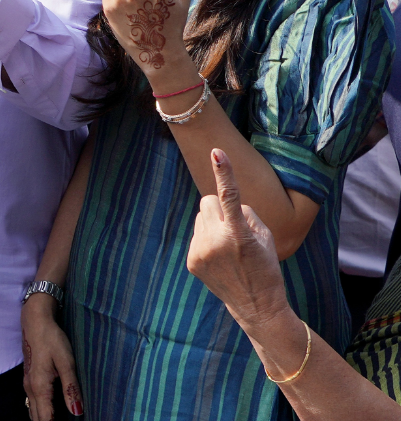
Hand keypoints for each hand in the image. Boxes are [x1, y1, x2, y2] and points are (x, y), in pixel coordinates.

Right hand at [21, 298, 83, 418]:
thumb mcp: (65, 362)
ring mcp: (28, 384)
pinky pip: (33, 402)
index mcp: (39, 387)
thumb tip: (77, 412)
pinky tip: (52, 409)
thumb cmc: (51, 339)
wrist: (35, 321)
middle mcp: (30, 388)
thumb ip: (71, 388)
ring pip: (33, 411)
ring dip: (44, 418)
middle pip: (37, 418)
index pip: (45, 419)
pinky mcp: (29, 379)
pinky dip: (41, 410)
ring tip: (59, 418)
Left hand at [187, 148, 290, 329]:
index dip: (224, 172)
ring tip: (228, 247)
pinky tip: (219, 258)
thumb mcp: (265, 236)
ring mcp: (201, 251)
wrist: (256, 305)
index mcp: (240, 233)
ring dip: (212, 224)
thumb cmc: (265, 266)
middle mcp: (216, 241)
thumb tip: (223, 199)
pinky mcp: (191, 260)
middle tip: (234, 229)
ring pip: (200, 218)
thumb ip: (245, 213)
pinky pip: (197, 234)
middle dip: (219, 208)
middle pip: (208, 201)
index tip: (216, 152)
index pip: (230, 195)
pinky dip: (206, 239)